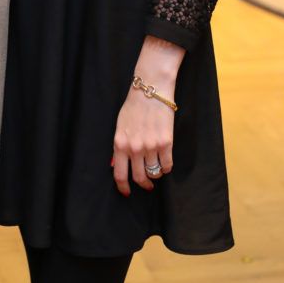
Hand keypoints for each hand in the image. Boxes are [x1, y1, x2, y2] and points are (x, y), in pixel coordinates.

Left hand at [111, 35, 183, 196]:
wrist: (151, 90)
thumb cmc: (133, 107)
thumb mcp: (120, 126)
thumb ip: (119, 147)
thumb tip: (116, 166)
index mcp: (120, 143)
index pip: (119, 174)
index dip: (123, 187)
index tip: (127, 192)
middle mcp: (134, 148)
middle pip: (138, 177)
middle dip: (143, 184)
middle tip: (147, 184)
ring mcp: (151, 146)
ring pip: (154, 172)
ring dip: (155, 174)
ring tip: (156, 168)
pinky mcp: (166, 143)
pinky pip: (167, 165)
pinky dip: (167, 167)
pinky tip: (165, 161)